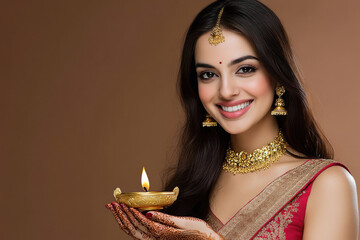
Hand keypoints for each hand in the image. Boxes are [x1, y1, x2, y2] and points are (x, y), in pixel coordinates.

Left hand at [105, 202, 223, 239]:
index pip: (139, 221)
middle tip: (110, 204)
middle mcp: (156, 236)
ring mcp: (156, 237)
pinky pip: (140, 231)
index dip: (128, 212)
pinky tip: (129, 216)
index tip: (119, 203)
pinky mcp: (158, 236)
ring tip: (115, 208)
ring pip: (134, 230)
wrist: (204, 239)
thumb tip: (148, 214)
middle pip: (132, 227)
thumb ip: (164, 219)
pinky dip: (131, 223)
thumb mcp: (182, 223)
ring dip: (123, 219)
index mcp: (160, 232)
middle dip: (120, 215)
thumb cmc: (196, 230)